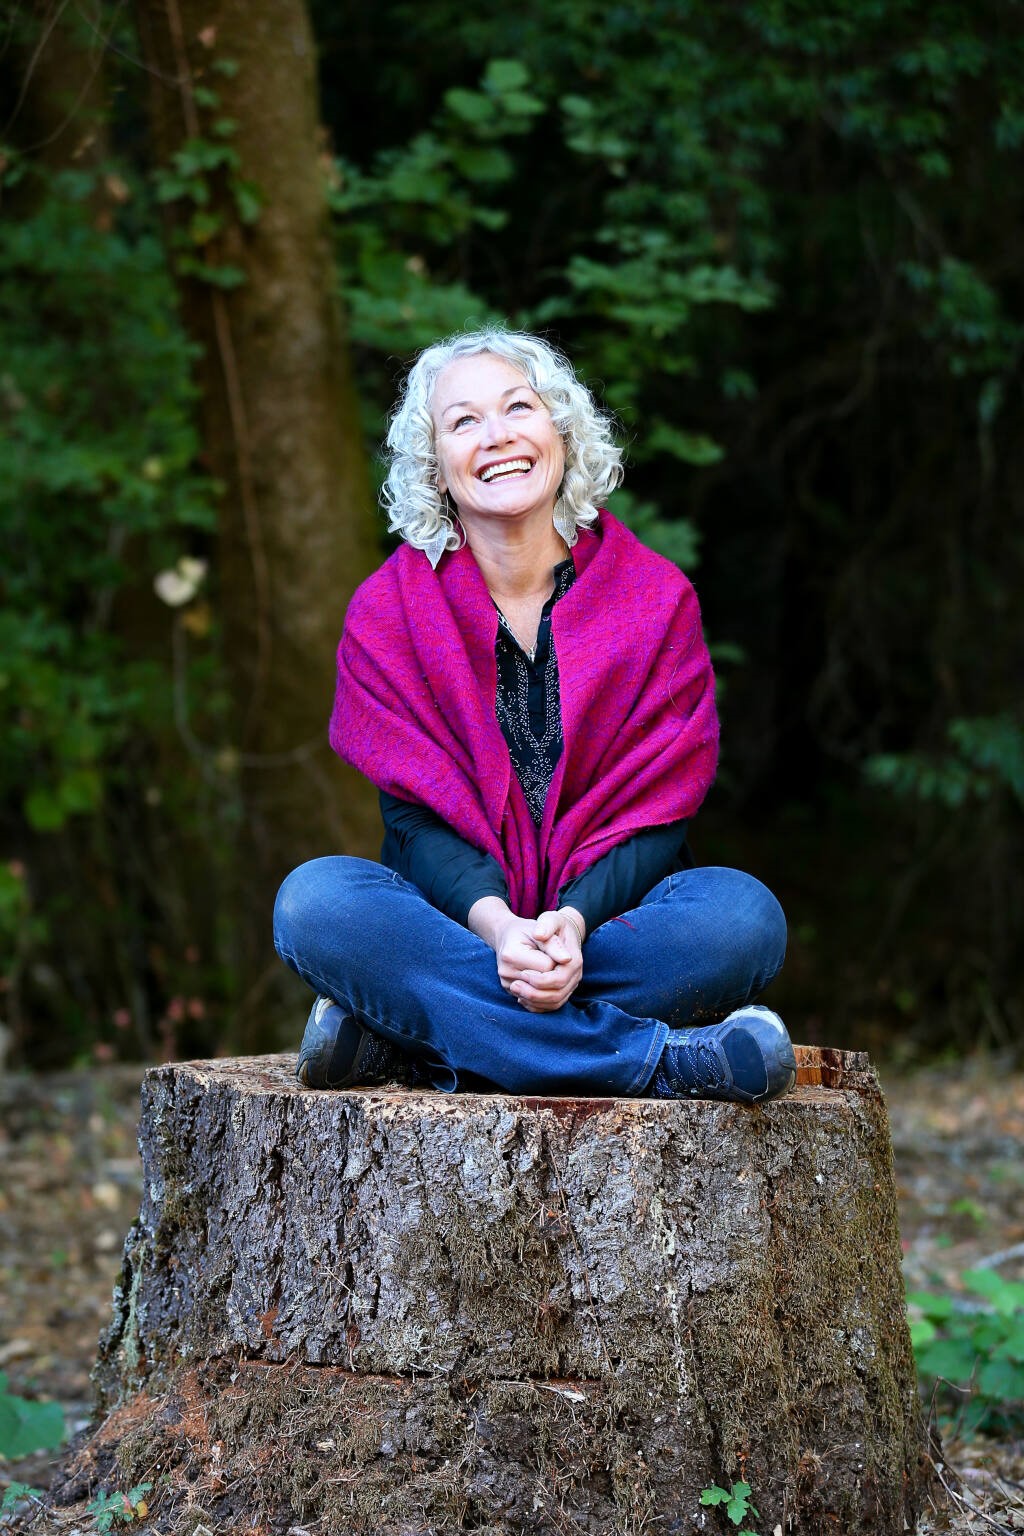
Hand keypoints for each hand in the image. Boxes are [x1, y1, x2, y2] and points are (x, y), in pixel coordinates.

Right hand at [467, 898, 583, 1012]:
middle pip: (545, 986)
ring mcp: (508, 985)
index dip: (558, 960)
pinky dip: (550, 1000)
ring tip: (558, 974)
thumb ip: (554, 943)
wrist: (508, 936)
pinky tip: (553, 986)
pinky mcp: (512, 993)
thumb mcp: (541, 927)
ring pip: (544, 1000)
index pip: (547, 967)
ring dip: (558, 990)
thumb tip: (567, 960)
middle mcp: (506, 973)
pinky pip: (537, 1006)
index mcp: (512, 954)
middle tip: (559, 964)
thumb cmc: (528, 930)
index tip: (556, 951)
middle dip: (559, 977)